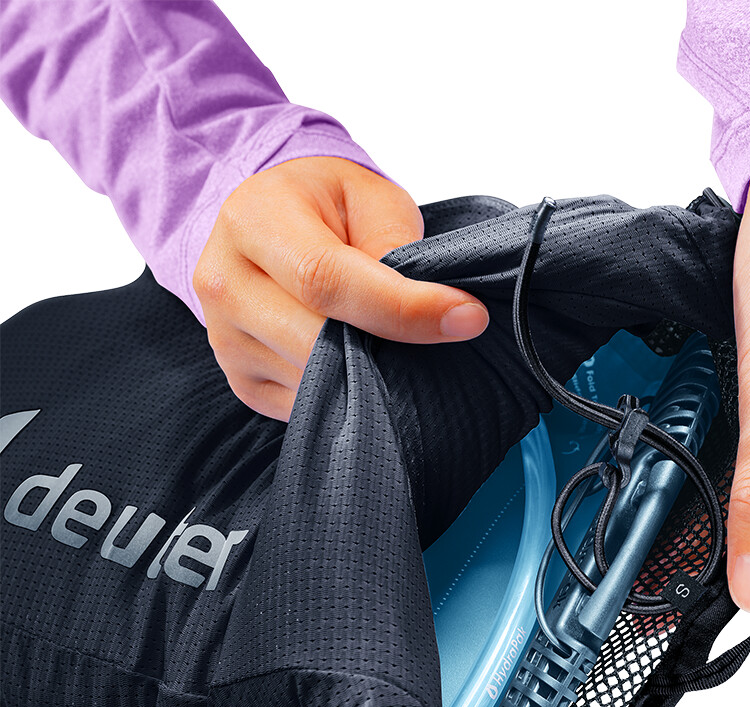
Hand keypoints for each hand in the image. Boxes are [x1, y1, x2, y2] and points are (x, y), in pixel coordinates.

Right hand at [193, 156, 489, 420]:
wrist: (268, 223)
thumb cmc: (326, 206)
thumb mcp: (369, 198)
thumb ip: (392, 242)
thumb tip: (426, 308)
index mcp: (251, 220)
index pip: (326, 280)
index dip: (402, 308)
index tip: (466, 318)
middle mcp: (223, 283)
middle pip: (316, 340)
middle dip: (393, 347)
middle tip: (449, 335)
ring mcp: (225, 340)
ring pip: (314, 380)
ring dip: (372, 373)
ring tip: (401, 343)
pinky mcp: (243, 382)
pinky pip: (305, 405)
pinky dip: (347, 392)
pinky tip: (363, 361)